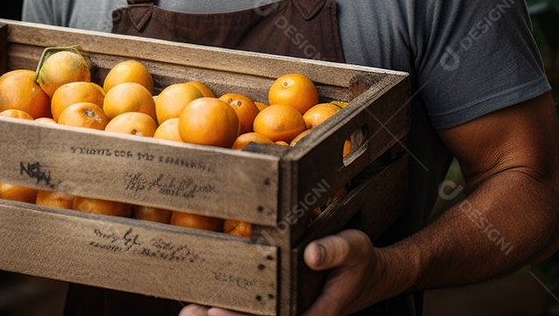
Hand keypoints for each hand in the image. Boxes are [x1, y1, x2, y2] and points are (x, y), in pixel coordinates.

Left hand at [176, 230, 383, 315]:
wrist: (370, 275)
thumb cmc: (362, 263)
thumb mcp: (354, 248)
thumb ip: (334, 250)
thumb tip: (310, 254)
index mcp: (311, 312)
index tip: (217, 313)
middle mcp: (296, 315)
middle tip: (190, 312)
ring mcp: (287, 311)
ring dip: (218, 315)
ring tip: (188, 311)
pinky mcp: (281, 304)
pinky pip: (254, 309)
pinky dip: (230, 306)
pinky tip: (204, 302)